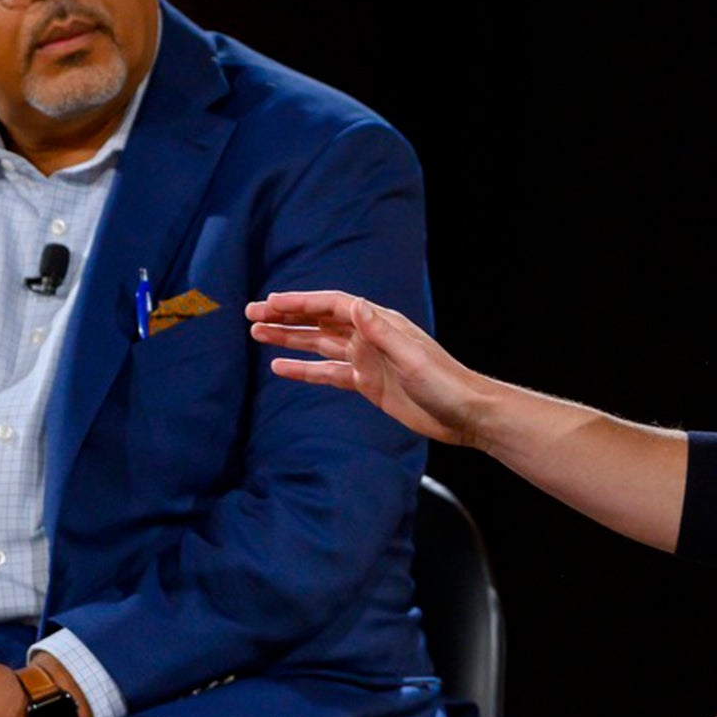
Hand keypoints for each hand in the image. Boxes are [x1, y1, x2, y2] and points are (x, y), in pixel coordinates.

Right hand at [246, 290, 493, 446]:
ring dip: (288, 339)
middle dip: (286, 316)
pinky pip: (327, 373)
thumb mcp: (413, 357)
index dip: (300, 303)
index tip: (270, 304)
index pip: (332, 305)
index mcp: (380, 323)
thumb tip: (355, 305)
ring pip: (318, 344)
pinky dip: (303, 370)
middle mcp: (369, 336)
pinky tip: (279, 368)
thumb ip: (383, 333)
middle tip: (251, 314)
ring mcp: (366, 359)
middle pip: (319, 321)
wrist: (465, 413)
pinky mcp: (366, 383)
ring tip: (256, 334)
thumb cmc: (446, 382)